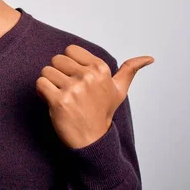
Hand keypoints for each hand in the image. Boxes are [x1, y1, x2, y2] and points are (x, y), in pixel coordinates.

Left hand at [36, 45, 153, 148]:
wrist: (92, 140)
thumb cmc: (102, 113)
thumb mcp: (119, 90)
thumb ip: (130, 70)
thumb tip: (149, 58)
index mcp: (101, 68)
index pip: (70, 50)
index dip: (69, 65)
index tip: (77, 79)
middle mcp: (88, 76)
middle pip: (56, 59)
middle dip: (58, 74)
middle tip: (69, 91)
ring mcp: (74, 88)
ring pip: (46, 71)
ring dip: (49, 84)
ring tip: (62, 97)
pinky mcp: (60, 101)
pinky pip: (40, 83)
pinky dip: (42, 92)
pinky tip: (53, 102)